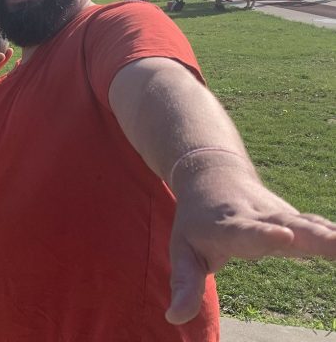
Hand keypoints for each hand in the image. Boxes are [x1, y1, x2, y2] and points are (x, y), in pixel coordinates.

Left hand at [164, 170, 335, 324]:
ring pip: (307, 224)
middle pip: (287, 225)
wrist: (212, 177)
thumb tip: (174, 317)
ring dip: (330, 235)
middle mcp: (256, 217)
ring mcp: (278, 216)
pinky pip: (317, 225)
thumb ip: (184, 284)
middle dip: (313, 236)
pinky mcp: (294, 218)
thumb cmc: (195, 223)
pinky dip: (334, 234)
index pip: (245, 232)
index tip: (282, 237)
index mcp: (227, 226)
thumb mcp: (182, 251)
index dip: (263, 235)